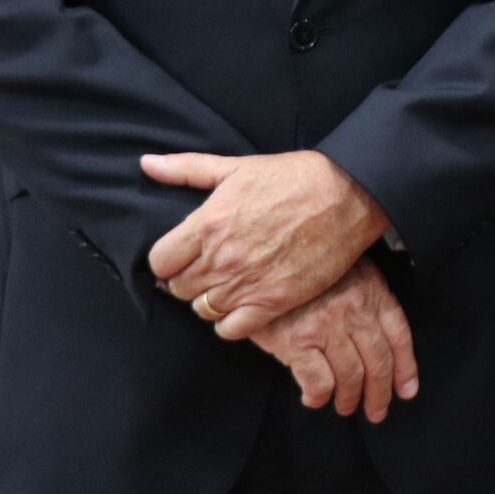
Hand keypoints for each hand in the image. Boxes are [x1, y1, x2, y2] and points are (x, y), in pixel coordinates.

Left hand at [144, 150, 387, 338]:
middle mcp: (221, 258)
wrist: (348, 194)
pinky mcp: (274, 301)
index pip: (159, 263)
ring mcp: (247, 283)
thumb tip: (147, 164)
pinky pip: (231, 329)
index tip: (183, 255)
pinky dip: (231, 322)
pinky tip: (243, 303)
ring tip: (228, 284)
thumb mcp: (236, 167)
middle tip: (209, 267)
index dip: (168, 260)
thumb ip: (186, 168)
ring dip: (210, 298)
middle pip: (178, 289)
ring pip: (202, 309)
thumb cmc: (293, 177)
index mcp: (207, 224)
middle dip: (188, 279)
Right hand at [247, 259, 419, 421]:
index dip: (405, 368)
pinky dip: (319, 397)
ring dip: (350, 398)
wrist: (261, 264)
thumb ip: (364, 298)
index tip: (406, 390)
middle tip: (377, 410)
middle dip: (380, 392)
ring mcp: (327, 326)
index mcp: (371, 290)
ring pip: (352, 376)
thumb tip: (377, 339)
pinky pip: (319, 382)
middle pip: (379, 361)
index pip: (399, 335)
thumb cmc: (303, 269)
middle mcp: (354, 309)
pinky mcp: (297, 341)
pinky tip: (316, 399)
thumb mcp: (345, 270)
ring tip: (346, 407)